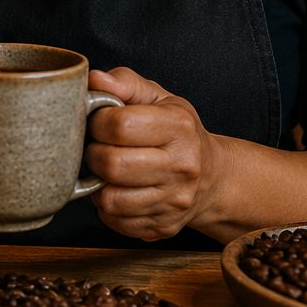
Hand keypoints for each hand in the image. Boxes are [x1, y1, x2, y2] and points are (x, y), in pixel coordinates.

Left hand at [85, 67, 220, 241]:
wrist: (213, 177)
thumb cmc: (178, 132)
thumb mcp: (159, 97)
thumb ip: (125, 83)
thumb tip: (94, 80)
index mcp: (179, 127)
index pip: (119, 125)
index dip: (98, 121)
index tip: (100, 121)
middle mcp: (182, 166)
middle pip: (112, 165)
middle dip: (94, 154)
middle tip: (100, 147)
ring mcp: (174, 201)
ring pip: (110, 199)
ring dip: (98, 184)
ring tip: (108, 170)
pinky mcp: (163, 226)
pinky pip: (115, 221)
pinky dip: (108, 207)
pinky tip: (119, 190)